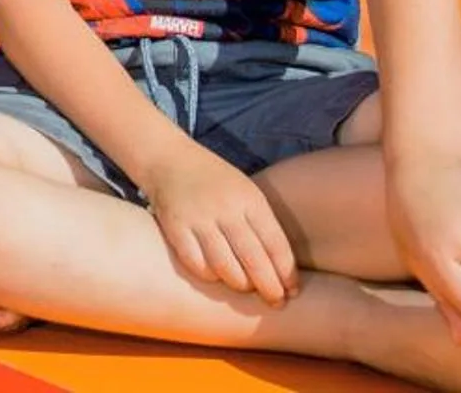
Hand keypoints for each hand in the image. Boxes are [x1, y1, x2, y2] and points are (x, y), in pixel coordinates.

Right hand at [137, 144, 297, 305]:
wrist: (168, 158)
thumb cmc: (215, 181)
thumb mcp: (246, 193)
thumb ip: (262, 225)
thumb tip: (282, 270)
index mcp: (249, 199)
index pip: (275, 244)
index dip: (286, 273)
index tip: (292, 291)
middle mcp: (225, 208)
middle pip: (254, 259)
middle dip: (269, 287)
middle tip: (276, 302)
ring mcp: (198, 218)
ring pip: (226, 267)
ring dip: (240, 284)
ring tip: (245, 288)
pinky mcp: (175, 227)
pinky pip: (197, 264)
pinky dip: (210, 276)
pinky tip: (217, 276)